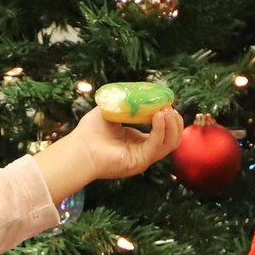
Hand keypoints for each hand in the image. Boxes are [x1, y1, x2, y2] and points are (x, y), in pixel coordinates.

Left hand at [33, 108, 185, 202]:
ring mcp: (143, 158)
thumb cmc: (90, 131)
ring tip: (167, 110)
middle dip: (175, 122)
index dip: (168, 118)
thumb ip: (126, 103)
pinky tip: (159, 115)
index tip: (167, 102)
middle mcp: (143, 151)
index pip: (163, 131)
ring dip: (172, 125)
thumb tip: (140, 92)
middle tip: (170, 106)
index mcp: (138, 141)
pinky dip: (161, 129)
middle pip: (171, 139)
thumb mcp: (112, 110)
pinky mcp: (140, 162)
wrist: (79, 148)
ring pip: (170, 143)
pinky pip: (157, 145)